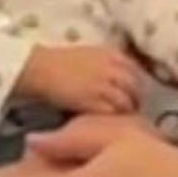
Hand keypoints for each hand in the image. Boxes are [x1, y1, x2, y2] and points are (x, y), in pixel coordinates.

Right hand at [19, 44, 141, 114]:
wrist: (40, 68)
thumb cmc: (59, 61)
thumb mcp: (89, 54)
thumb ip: (107, 62)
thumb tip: (120, 76)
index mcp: (112, 54)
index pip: (135, 70)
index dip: (137, 83)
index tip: (134, 92)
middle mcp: (112, 69)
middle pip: (135, 87)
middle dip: (136, 99)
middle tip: (132, 109)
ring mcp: (105, 86)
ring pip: (127, 102)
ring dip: (126, 111)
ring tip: (120, 119)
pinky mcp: (95, 102)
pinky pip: (113, 112)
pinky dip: (114, 118)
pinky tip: (108, 122)